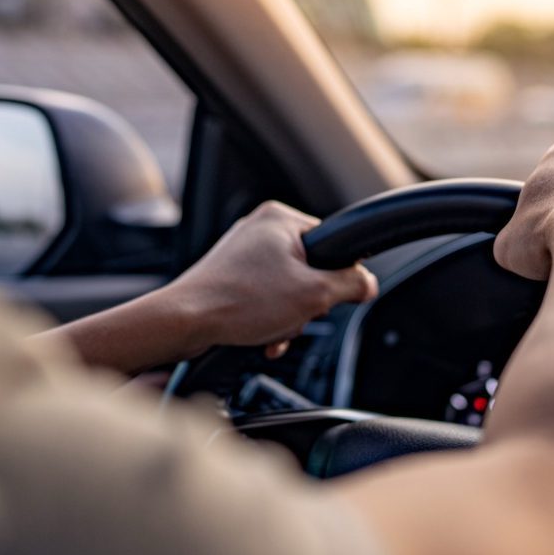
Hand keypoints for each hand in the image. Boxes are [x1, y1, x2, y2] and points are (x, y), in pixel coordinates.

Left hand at [167, 201, 377, 357]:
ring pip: (288, 288)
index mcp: (280, 218)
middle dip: (307, 302)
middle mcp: (260, 228)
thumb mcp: (313, 294)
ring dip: (288, 316)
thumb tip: (368, 284)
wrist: (185, 323)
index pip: (333, 243)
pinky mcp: (230, 275)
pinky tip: (262, 335)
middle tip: (295, 314)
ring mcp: (242, 252)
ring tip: (272, 328)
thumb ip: (351, 285)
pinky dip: (269, 319)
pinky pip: (265, 297)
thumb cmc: (238, 302)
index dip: (338, 276)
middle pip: (311, 269)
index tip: (331, 296)